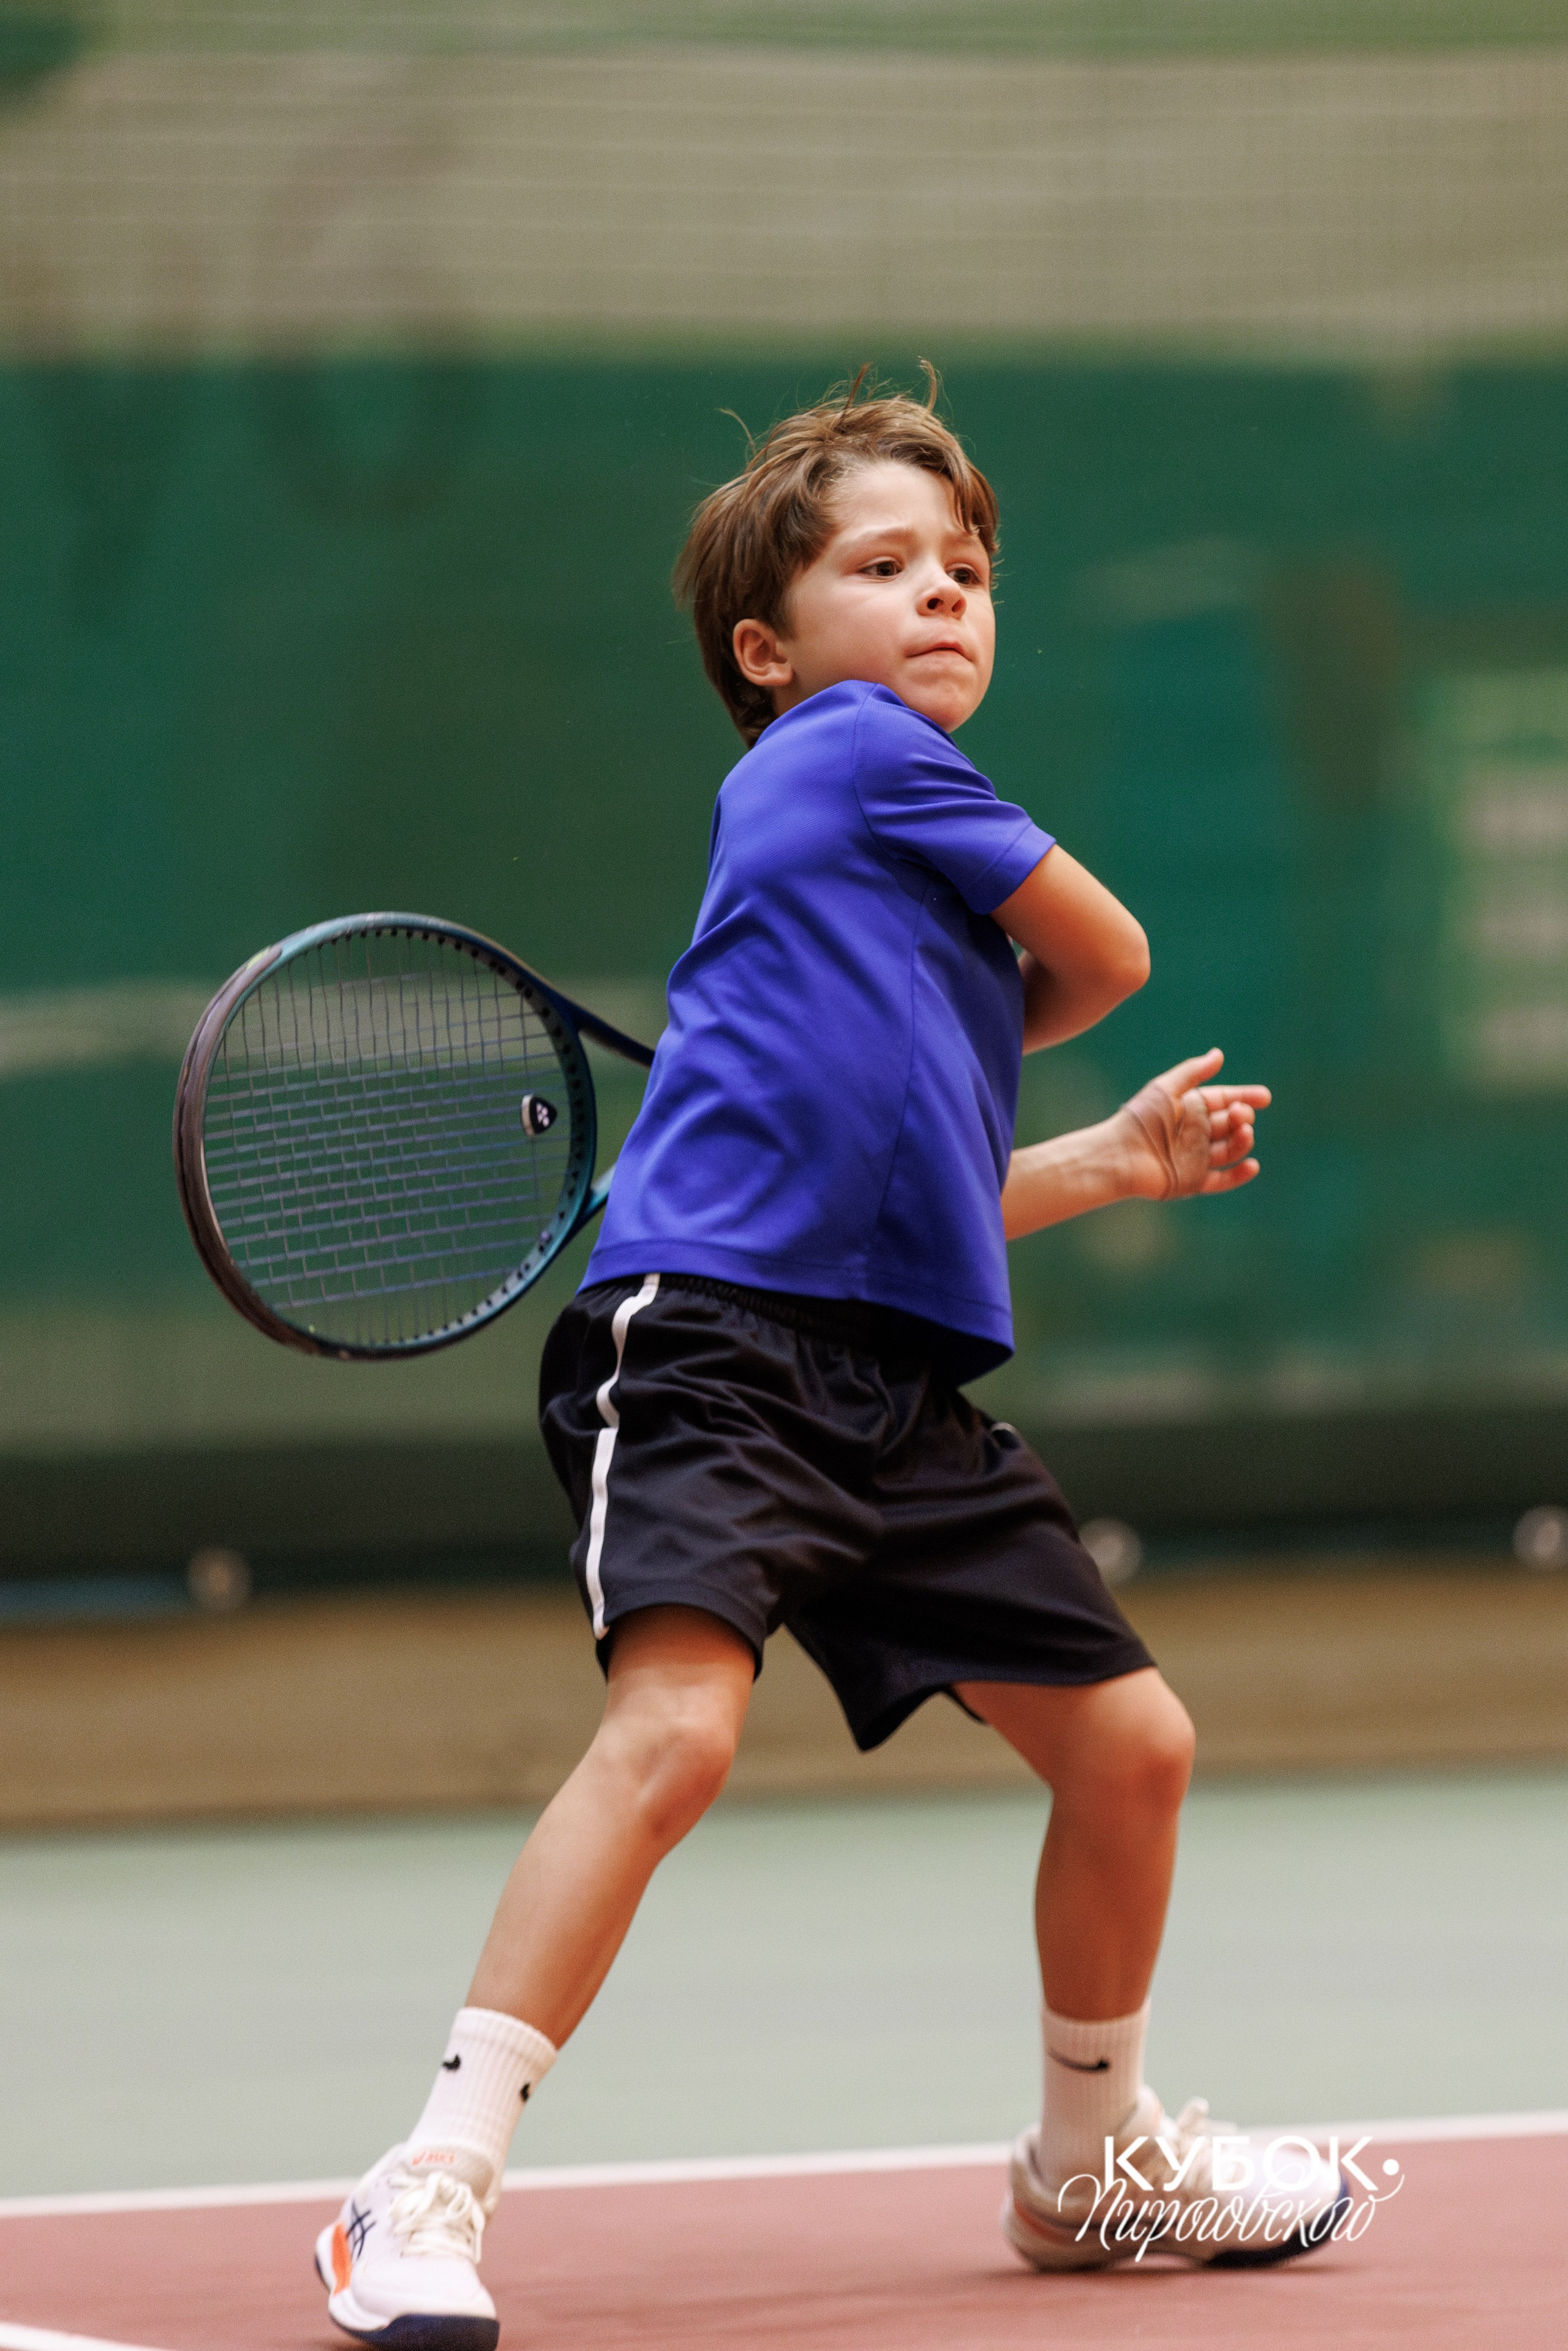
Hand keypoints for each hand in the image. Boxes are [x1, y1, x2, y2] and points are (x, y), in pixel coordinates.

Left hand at [1114, 1049, 1269, 1200]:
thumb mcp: (1166, 1089)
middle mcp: (1196, 1133)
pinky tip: (1251, 1165)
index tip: (1265, 1096)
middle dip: (1243, 1117)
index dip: (1245, 1097)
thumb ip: (1193, 1072)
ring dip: (1243, 1141)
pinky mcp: (1193, 1182)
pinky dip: (1238, 1175)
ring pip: (1230, 1149)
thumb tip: (1219, 1054)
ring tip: (1245, 1132)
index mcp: (1190, 1109)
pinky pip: (1222, 1179)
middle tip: (1242, 1114)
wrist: (1120, 1155)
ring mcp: (1195, 1158)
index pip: (1224, 1100)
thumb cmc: (1141, 1119)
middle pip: (1230, 1124)